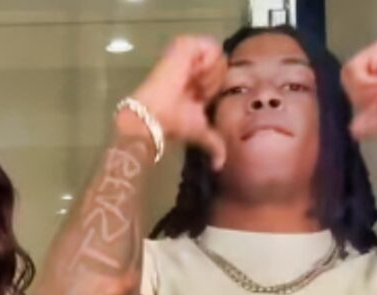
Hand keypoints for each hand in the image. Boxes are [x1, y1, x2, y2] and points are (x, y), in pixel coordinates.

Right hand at [127, 35, 227, 168]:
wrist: (154, 116)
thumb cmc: (173, 124)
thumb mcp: (199, 132)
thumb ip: (214, 143)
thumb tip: (220, 166)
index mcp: (198, 80)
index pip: (222, 75)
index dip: (216, 89)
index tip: (201, 101)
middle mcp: (194, 64)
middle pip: (222, 63)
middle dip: (214, 82)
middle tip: (196, 94)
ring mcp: (189, 53)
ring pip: (218, 55)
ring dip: (210, 74)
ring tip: (194, 86)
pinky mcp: (183, 45)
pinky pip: (210, 47)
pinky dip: (207, 64)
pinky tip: (193, 76)